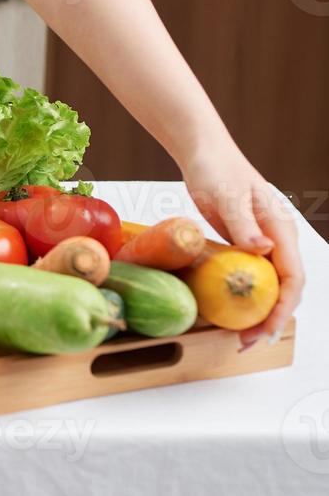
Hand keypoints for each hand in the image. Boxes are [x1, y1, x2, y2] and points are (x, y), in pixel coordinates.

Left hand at [181, 145, 303, 348]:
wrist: (202, 152)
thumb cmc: (216, 168)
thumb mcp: (226, 194)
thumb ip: (242, 222)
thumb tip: (262, 250)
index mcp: (281, 230)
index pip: (293, 278)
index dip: (283, 307)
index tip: (266, 329)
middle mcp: (277, 240)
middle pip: (284, 288)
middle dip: (271, 319)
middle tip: (247, 342)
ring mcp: (262, 243)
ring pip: (269, 285)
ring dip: (259, 313)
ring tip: (241, 337)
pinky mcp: (245, 243)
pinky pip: (250, 275)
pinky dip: (245, 296)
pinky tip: (229, 311)